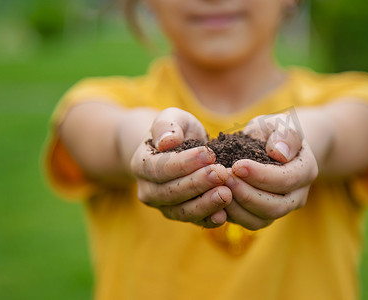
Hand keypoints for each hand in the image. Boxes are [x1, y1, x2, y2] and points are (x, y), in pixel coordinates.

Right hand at [130, 108, 231, 227]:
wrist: (180, 149)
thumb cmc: (177, 131)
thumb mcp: (172, 118)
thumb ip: (167, 125)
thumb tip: (167, 141)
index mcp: (141, 165)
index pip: (160, 168)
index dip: (184, 163)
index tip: (208, 154)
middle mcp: (148, 191)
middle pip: (171, 192)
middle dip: (197, 183)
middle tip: (221, 173)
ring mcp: (164, 207)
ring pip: (182, 211)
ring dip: (205, 204)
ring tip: (226, 193)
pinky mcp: (183, 216)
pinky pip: (195, 222)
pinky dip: (209, 220)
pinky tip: (224, 215)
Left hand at [224, 114, 318, 229]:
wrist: (272, 145)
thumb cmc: (274, 132)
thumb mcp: (280, 123)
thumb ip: (283, 134)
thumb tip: (279, 153)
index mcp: (306, 170)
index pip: (285, 180)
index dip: (260, 175)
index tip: (237, 165)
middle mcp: (298, 195)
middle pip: (275, 206)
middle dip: (246, 194)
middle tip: (223, 178)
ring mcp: (282, 209)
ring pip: (261, 220)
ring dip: (237, 207)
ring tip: (217, 188)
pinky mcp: (265, 216)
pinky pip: (250, 223)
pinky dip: (232, 215)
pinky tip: (217, 198)